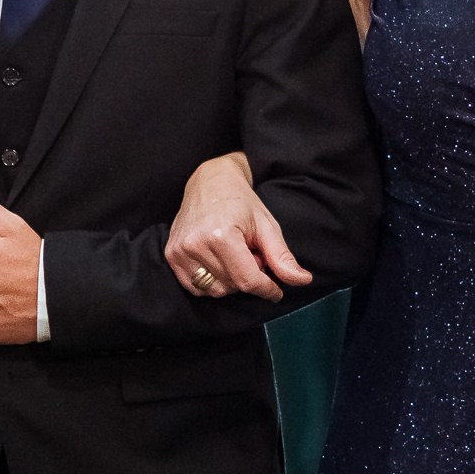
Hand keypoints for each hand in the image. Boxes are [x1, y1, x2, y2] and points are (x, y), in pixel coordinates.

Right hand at [164, 150, 311, 302]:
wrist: (209, 182)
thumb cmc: (240, 202)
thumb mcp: (267, 226)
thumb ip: (282, 257)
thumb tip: (303, 280)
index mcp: (220, 236)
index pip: (247, 280)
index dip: (267, 289)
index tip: (276, 291)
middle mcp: (195, 245)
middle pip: (232, 286)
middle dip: (248, 277)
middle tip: (251, 254)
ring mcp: (179, 251)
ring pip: (215, 290)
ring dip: (230, 280)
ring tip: (235, 255)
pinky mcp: (171, 256)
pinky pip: (196, 287)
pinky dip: (212, 281)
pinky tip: (219, 261)